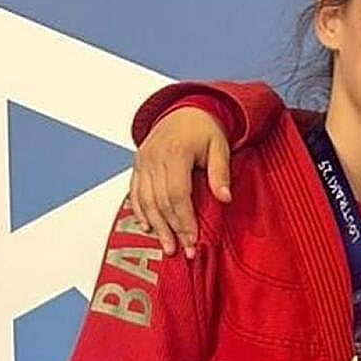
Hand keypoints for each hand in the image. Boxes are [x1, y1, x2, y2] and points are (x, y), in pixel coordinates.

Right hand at [128, 107, 232, 257]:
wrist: (185, 110)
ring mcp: (143, 161)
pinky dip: (139, 211)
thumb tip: (225, 199)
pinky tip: (147, 227)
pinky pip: (134, 192)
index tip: (193, 240)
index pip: (177, 195)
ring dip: (156, 226)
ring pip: (145, 200)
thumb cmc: (205, 129)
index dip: (185, 220)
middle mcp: (154, 157)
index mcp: (175, 153)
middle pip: (160, 202)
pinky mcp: (138, 164)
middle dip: (171, 229)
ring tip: (166, 246)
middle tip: (181, 251)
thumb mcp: (220, 147)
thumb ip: (221, 173)